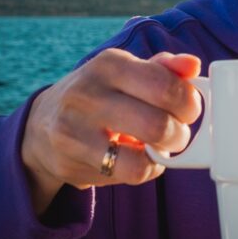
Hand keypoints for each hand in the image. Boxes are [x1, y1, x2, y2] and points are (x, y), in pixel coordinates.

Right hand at [21, 49, 201, 215]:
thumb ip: (165, 68)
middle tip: (178, 132)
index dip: (188, 103)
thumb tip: (193, 65)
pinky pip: (128, 174)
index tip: (189, 109)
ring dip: (163, 155)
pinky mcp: (69, 162)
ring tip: (160, 147)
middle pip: (157, 123)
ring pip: (142, 157)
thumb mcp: (129, 71)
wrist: (44, 123)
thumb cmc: (103, 92)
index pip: (165, 85)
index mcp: (110, 64)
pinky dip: (145, 170)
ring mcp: (75, 130)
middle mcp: (88, 94)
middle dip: (180, 133)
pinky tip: (140, 159)